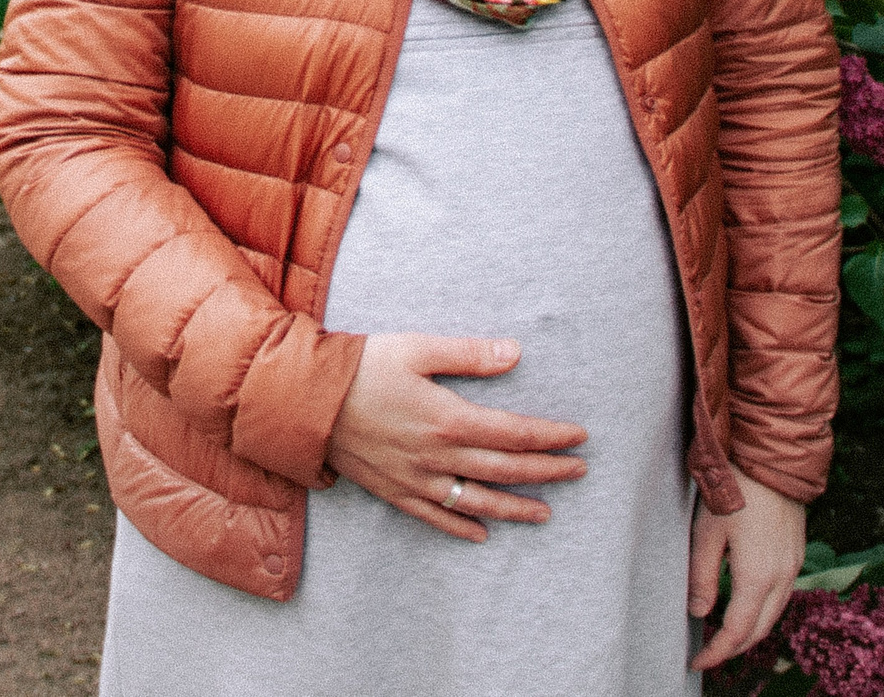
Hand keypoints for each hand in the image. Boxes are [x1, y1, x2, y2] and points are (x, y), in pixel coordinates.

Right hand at [322, 332, 589, 542]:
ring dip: (515, 509)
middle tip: (579, 471)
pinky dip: (462, 529)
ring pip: (477, 502)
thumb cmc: (361, 366)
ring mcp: (416, 479)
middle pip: (506, 470)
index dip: (551, 437)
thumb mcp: (417, 348)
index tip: (579, 437)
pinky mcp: (394, 491)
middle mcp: (437, 456)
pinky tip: (483, 534)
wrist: (304, 400)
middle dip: (547, 472)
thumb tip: (515, 353)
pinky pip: (435, 518)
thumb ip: (469, 354)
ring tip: (546, 513)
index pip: (515, 434)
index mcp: (448, 419)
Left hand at [689, 468, 807, 670]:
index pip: (737, 632)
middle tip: (708, 655)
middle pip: (760, 629)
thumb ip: (702, 577)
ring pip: (775, 614)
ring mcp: (794, 564)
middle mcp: (782, 576)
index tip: (696, 662)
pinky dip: (764, 610)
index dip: (717, 653)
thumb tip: (699, 613)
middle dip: (734, 648)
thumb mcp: (707, 532)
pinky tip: (747, 606)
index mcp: (758, 576)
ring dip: (751, 631)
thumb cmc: (733, 489)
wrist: (770, 456)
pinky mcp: (796, 552)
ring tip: (724, 637)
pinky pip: (783, 594)